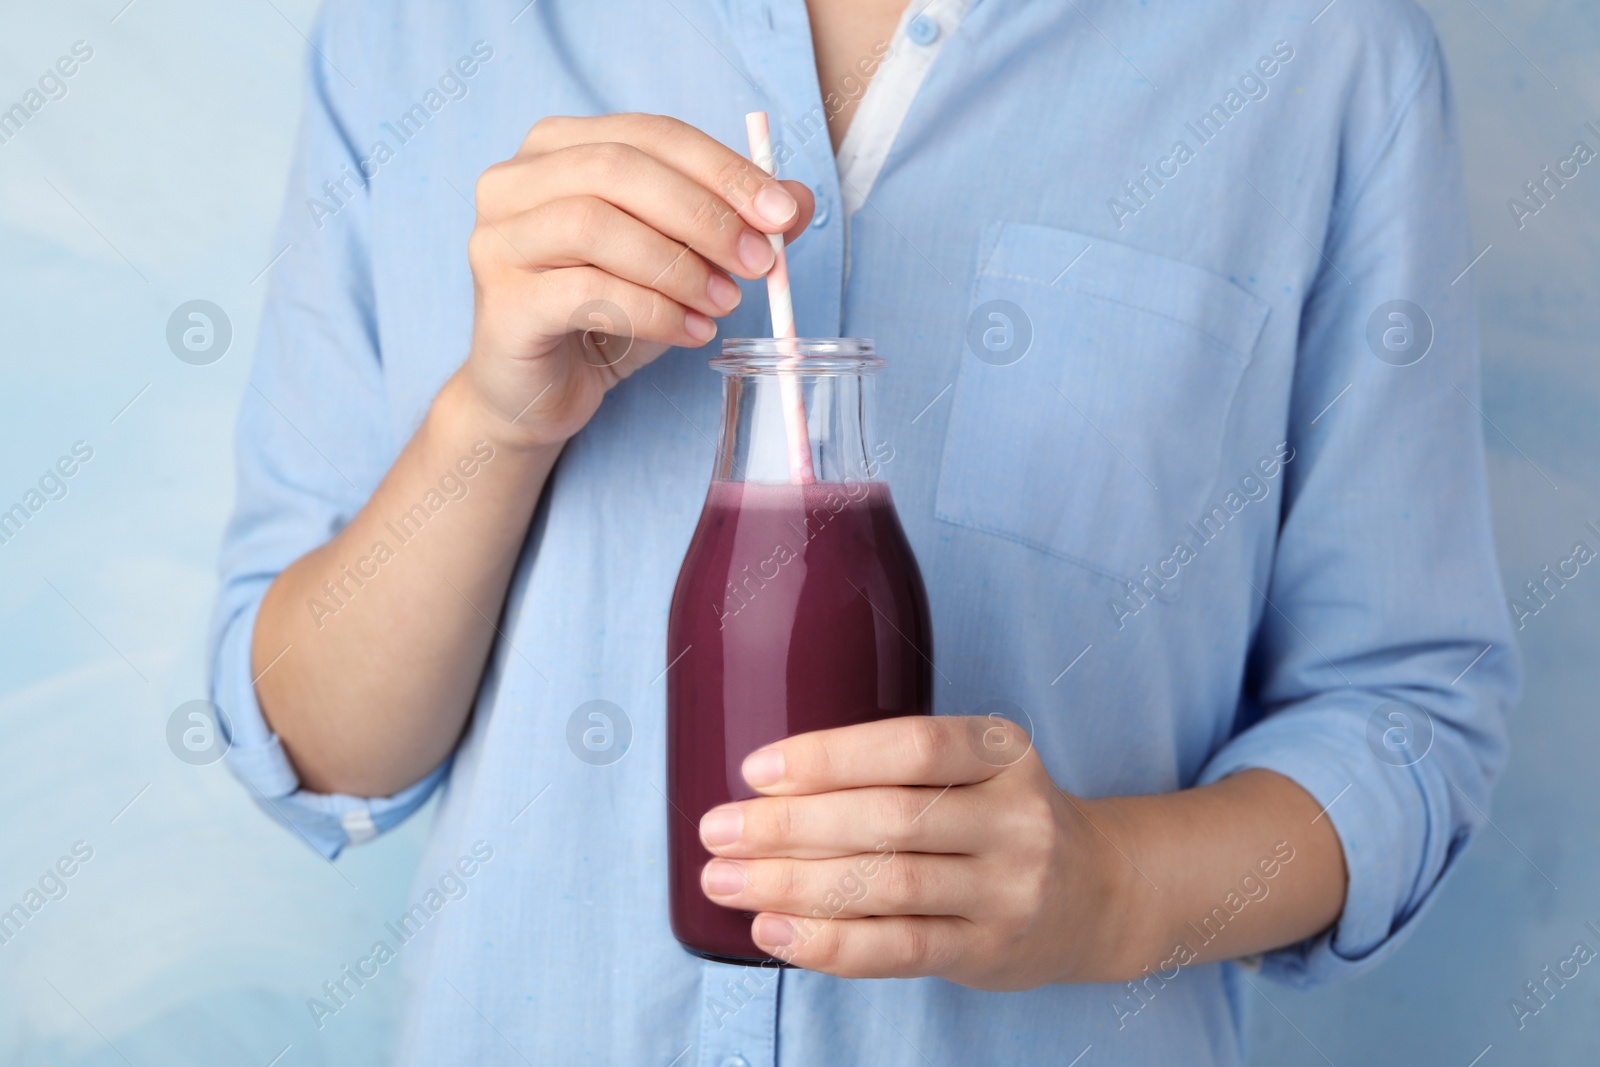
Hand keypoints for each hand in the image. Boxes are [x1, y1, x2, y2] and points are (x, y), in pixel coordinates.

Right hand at [461, 113, 814, 448]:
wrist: (537, 390)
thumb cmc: (605, 313)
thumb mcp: (678, 260)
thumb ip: (732, 223)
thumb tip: (796, 201)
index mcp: (558, 147)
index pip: (651, 133)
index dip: (723, 169)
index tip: (782, 213)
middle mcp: (515, 181)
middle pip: (618, 169)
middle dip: (704, 215)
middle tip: (760, 261)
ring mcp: (498, 239)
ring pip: (594, 226)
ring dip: (678, 266)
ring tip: (725, 303)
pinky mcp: (502, 302)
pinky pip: (585, 293)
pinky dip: (653, 312)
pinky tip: (693, 333)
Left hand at [696, 715, 1134, 990]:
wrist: (1097, 892)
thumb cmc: (998, 818)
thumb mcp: (974, 769)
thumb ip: (894, 770)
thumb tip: (767, 787)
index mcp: (1001, 752)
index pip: (910, 747)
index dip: (828, 757)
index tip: (755, 770)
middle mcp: (1015, 818)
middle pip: (888, 820)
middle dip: (788, 827)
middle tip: (717, 831)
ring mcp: (1009, 889)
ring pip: (886, 886)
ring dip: (791, 886)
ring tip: (726, 882)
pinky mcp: (991, 950)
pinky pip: (899, 949)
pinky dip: (828, 944)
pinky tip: (774, 933)